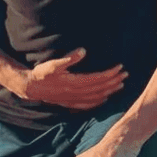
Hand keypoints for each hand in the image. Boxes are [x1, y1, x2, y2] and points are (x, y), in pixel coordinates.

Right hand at [13, 49, 127, 109]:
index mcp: (74, 82)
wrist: (30, 87)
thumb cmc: (41, 74)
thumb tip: (83, 51)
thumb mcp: (54, 63)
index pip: (97, 78)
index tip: (120, 68)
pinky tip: (104, 100)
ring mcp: (73, 99)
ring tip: (120, 86)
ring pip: (96, 97)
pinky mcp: (69, 102)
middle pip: (100, 88)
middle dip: (114, 82)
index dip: (110, 74)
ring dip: (109, 92)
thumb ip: (69, 58)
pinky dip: (97, 103)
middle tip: (126, 76)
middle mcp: (75, 92)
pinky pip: (87, 105)